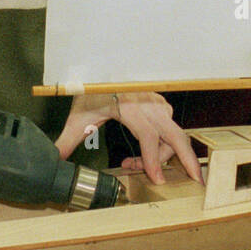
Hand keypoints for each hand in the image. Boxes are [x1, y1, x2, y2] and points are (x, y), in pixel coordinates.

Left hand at [54, 92, 202, 185]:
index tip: (157, 180)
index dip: (152, 160)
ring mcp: (157, 103)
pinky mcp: (160, 105)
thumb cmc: (91, 91)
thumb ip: (67, 141)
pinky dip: (161, 146)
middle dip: (186, 159)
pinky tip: (142, 155)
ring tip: (134, 167)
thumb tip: (53, 161)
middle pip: (175, 134)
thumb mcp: (78, 117)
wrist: (100, 68)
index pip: (148, 137)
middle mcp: (149, 104)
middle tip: (197, 181)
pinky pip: (169, 129)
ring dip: (161, 156)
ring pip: (172, 135)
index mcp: (130, 106)